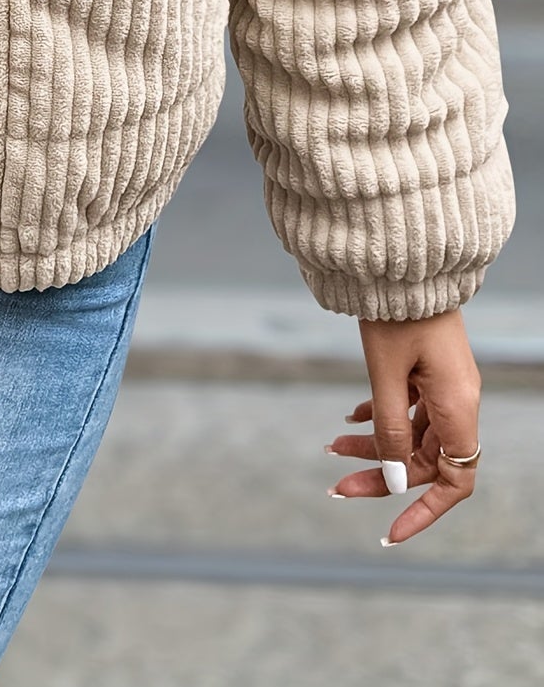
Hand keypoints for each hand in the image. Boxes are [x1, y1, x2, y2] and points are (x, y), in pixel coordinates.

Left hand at [325, 308, 481, 544]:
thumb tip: (390, 480)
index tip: (390, 530)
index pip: (454, 480)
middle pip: (424, 459)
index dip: (425, 510)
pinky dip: (381, 416)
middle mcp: (457, 400)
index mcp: (458, 406)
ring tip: (332, 447)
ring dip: (376, 445)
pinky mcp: (428, 367)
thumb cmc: (396, 311)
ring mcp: (444, 384)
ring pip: (412, 433)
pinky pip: (409, 407)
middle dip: (381, 474)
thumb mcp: (386, 372)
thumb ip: (389, 427)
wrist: (402, 259)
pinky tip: (351, 418)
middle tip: (335, 482)